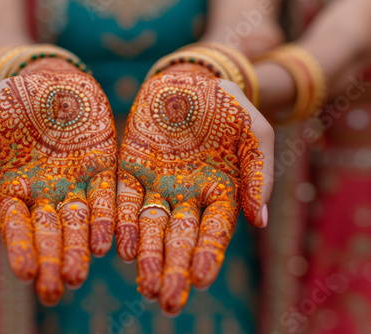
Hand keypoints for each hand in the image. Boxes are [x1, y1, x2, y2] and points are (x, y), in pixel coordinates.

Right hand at [0, 59, 116, 305]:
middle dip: (52, 259)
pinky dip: (108, 220)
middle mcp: (46, 194)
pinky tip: (110, 243)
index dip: (20, 249)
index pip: (16, 226)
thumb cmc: (6, 104)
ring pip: (80, 222)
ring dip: (81, 248)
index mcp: (13, 190)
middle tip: (56, 289)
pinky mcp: (103, 168)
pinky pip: (108, 197)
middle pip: (50, 232)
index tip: (24, 274)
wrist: (44, 77)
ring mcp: (76, 183)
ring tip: (79, 274)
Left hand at [115, 63, 273, 313]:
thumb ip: (259, 172)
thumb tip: (260, 220)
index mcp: (220, 192)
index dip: (207, 254)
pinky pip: (125, 199)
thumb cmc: (228, 104)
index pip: (213, 231)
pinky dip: (122, 222)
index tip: (201, 280)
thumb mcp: (254, 131)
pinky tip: (119, 245)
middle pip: (179, 238)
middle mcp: (187, 196)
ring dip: (146, 255)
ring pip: (150, 226)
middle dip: (173, 268)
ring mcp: (157, 184)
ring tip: (143, 283)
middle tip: (166, 299)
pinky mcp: (131, 169)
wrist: (190, 79)